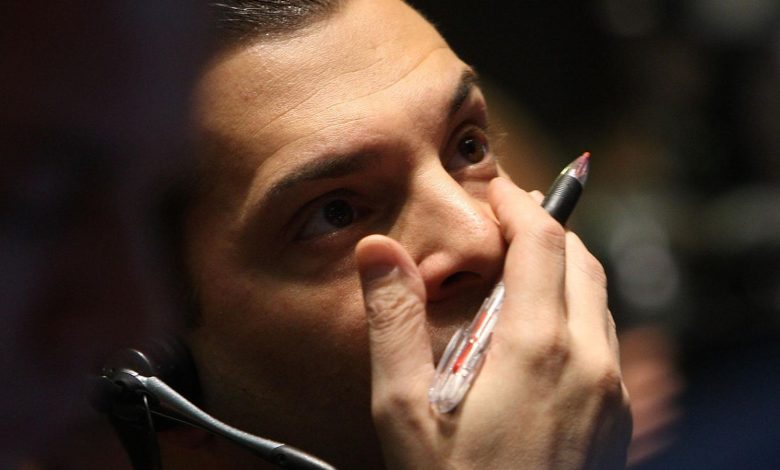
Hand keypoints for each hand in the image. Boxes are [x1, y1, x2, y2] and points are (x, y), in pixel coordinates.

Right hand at [355, 177, 630, 469]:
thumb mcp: (404, 409)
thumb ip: (393, 322)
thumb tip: (378, 251)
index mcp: (537, 347)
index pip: (542, 241)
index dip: (519, 204)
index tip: (496, 187)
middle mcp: (589, 360)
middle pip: (580, 259)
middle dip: (544, 228)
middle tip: (504, 219)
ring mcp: (612, 390)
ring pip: (598, 297)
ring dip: (563, 268)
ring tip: (519, 267)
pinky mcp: (618, 417)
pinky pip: (606, 338)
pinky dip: (578, 310)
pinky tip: (541, 328)